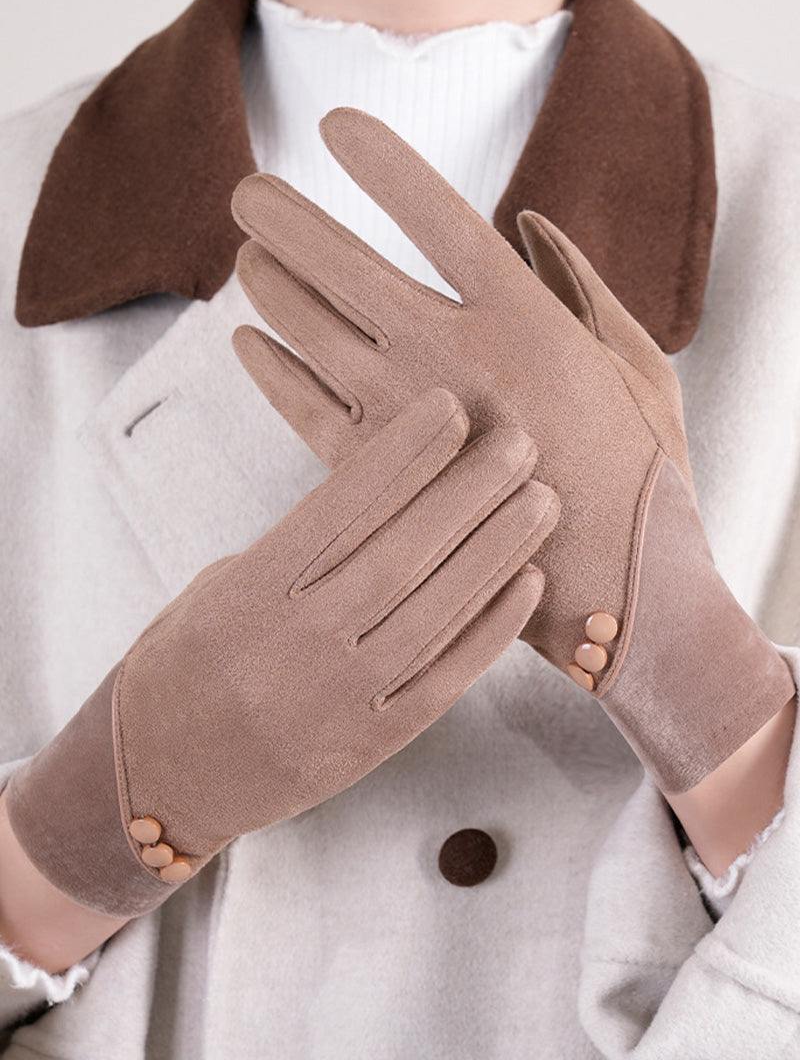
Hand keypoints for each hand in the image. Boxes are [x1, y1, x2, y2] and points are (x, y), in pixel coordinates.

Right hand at [5, 390, 557, 918]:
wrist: (161, 776)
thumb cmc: (185, 663)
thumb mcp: (221, 588)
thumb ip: (297, 550)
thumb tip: (388, 500)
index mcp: (253, 591)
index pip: (342, 507)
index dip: (403, 455)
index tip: (451, 409)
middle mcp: (300, 641)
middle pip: (403, 552)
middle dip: (470, 491)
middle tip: (519, 441)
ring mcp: (340, 698)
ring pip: (435, 611)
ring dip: (497, 551)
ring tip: (542, 500)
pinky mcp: (370, 743)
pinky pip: (444, 680)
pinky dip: (491, 630)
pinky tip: (529, 582)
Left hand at [230, 108, 793, 795]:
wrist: (620, 591)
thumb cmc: (643, 473)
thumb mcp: (640, 362)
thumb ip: (582, 284)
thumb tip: (526, 224)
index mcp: (526, 319)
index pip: (438, 216)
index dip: (383, 164)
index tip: (338, 125)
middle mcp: (456, 359)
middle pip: (345, 267)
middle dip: (285, 220)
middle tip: (246, 190)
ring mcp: (410, 420)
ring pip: (311, 331)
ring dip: (269, 284)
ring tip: (245, 256)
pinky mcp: (383, 479)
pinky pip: (304, 410)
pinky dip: (271, 369)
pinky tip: (249, 339)